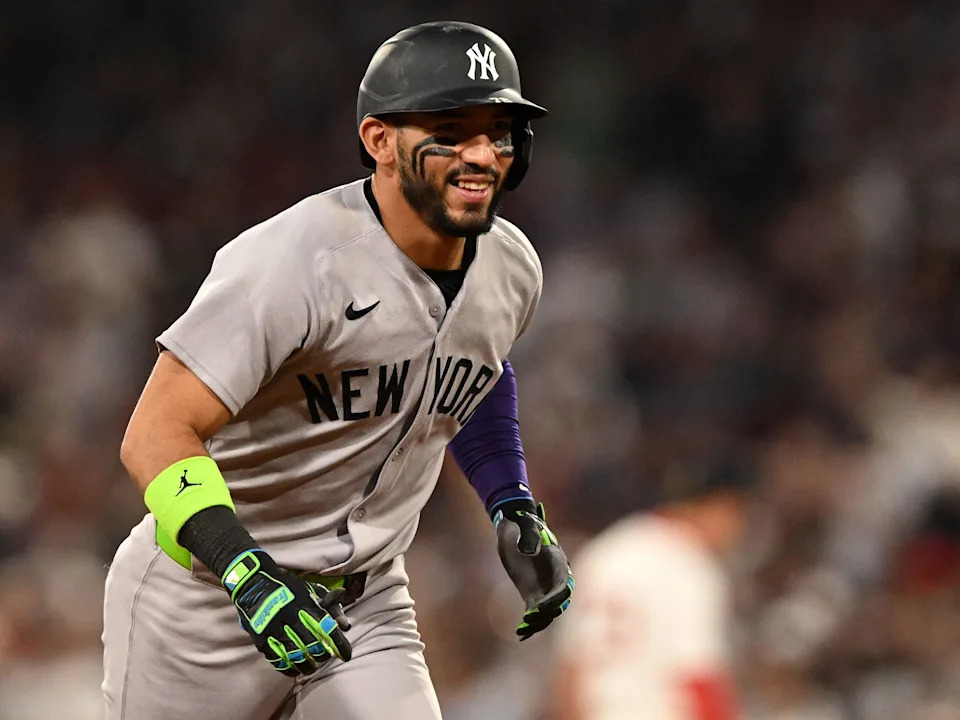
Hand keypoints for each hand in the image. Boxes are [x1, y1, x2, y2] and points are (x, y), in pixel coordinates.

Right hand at [222, 549, 351, 674]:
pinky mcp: (261, 639)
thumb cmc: (287, 587)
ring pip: (296, 656)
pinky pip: (277, 660)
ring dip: (308, 665)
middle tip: (327, 656)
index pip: (326, 627)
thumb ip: (330, 606)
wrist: (253, 583)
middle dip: (323, 655)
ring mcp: (274, 629)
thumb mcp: (311, 590)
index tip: (346, 655)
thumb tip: (346, 626)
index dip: (338, 644)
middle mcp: (290, 616)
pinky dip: (289, 668)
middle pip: (313, 645)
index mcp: (304, 602)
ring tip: (313, 666)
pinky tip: (296, 670)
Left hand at [493, 499, 573, 639]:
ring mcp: (544, 586)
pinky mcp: (532, 593)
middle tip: (530, 620)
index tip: (540, 606)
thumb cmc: (521, 522)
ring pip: (547, 611)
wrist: (514, 524)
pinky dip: (529, 624)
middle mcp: (555, 577)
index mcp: (558, 562)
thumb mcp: (524, 525)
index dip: (555, 598)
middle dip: (547, 613)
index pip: (562, 585)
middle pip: (558, 602)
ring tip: (522, 630)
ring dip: (537, 622)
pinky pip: (535, 613)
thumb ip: (528, 536)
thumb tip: (529, 552)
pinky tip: (520, 634)